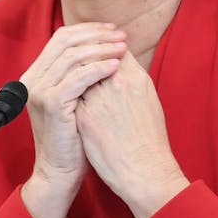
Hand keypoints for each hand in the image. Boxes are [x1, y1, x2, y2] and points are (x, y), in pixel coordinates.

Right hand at [18, 23, 124, 217]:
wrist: (60, 172)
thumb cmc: (74, 138)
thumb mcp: (75, 99)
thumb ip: (80, 74)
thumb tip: (106, 46)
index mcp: (36, 75)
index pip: (61, 38)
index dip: (89, 30)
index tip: (113, 30)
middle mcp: (32, 79)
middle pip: (66, 41)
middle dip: (97, 35)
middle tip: (121, 36)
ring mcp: (39, 91)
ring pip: (73, 56)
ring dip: (102, 49)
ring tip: (123, 48)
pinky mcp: (51, 104)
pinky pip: (78, 77)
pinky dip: (99, 68)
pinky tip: (116, 67)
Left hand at [76, 49, 188, 217]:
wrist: (144, 170)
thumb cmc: (150, 138)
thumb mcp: (148, 100)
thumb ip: (132, 78)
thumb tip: (118, 63)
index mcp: (135, 78)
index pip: (115, 49)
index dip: (106, 47)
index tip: (100, 50)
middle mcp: (115, 84)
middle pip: (93, 55)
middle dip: (87, 53)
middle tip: (81, 56)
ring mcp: (97, 100)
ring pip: (77, 73)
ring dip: (74, 71)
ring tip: (72, 74)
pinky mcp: (83, 117)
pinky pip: (70, 94)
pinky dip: (68, 91)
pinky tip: (67, 93)